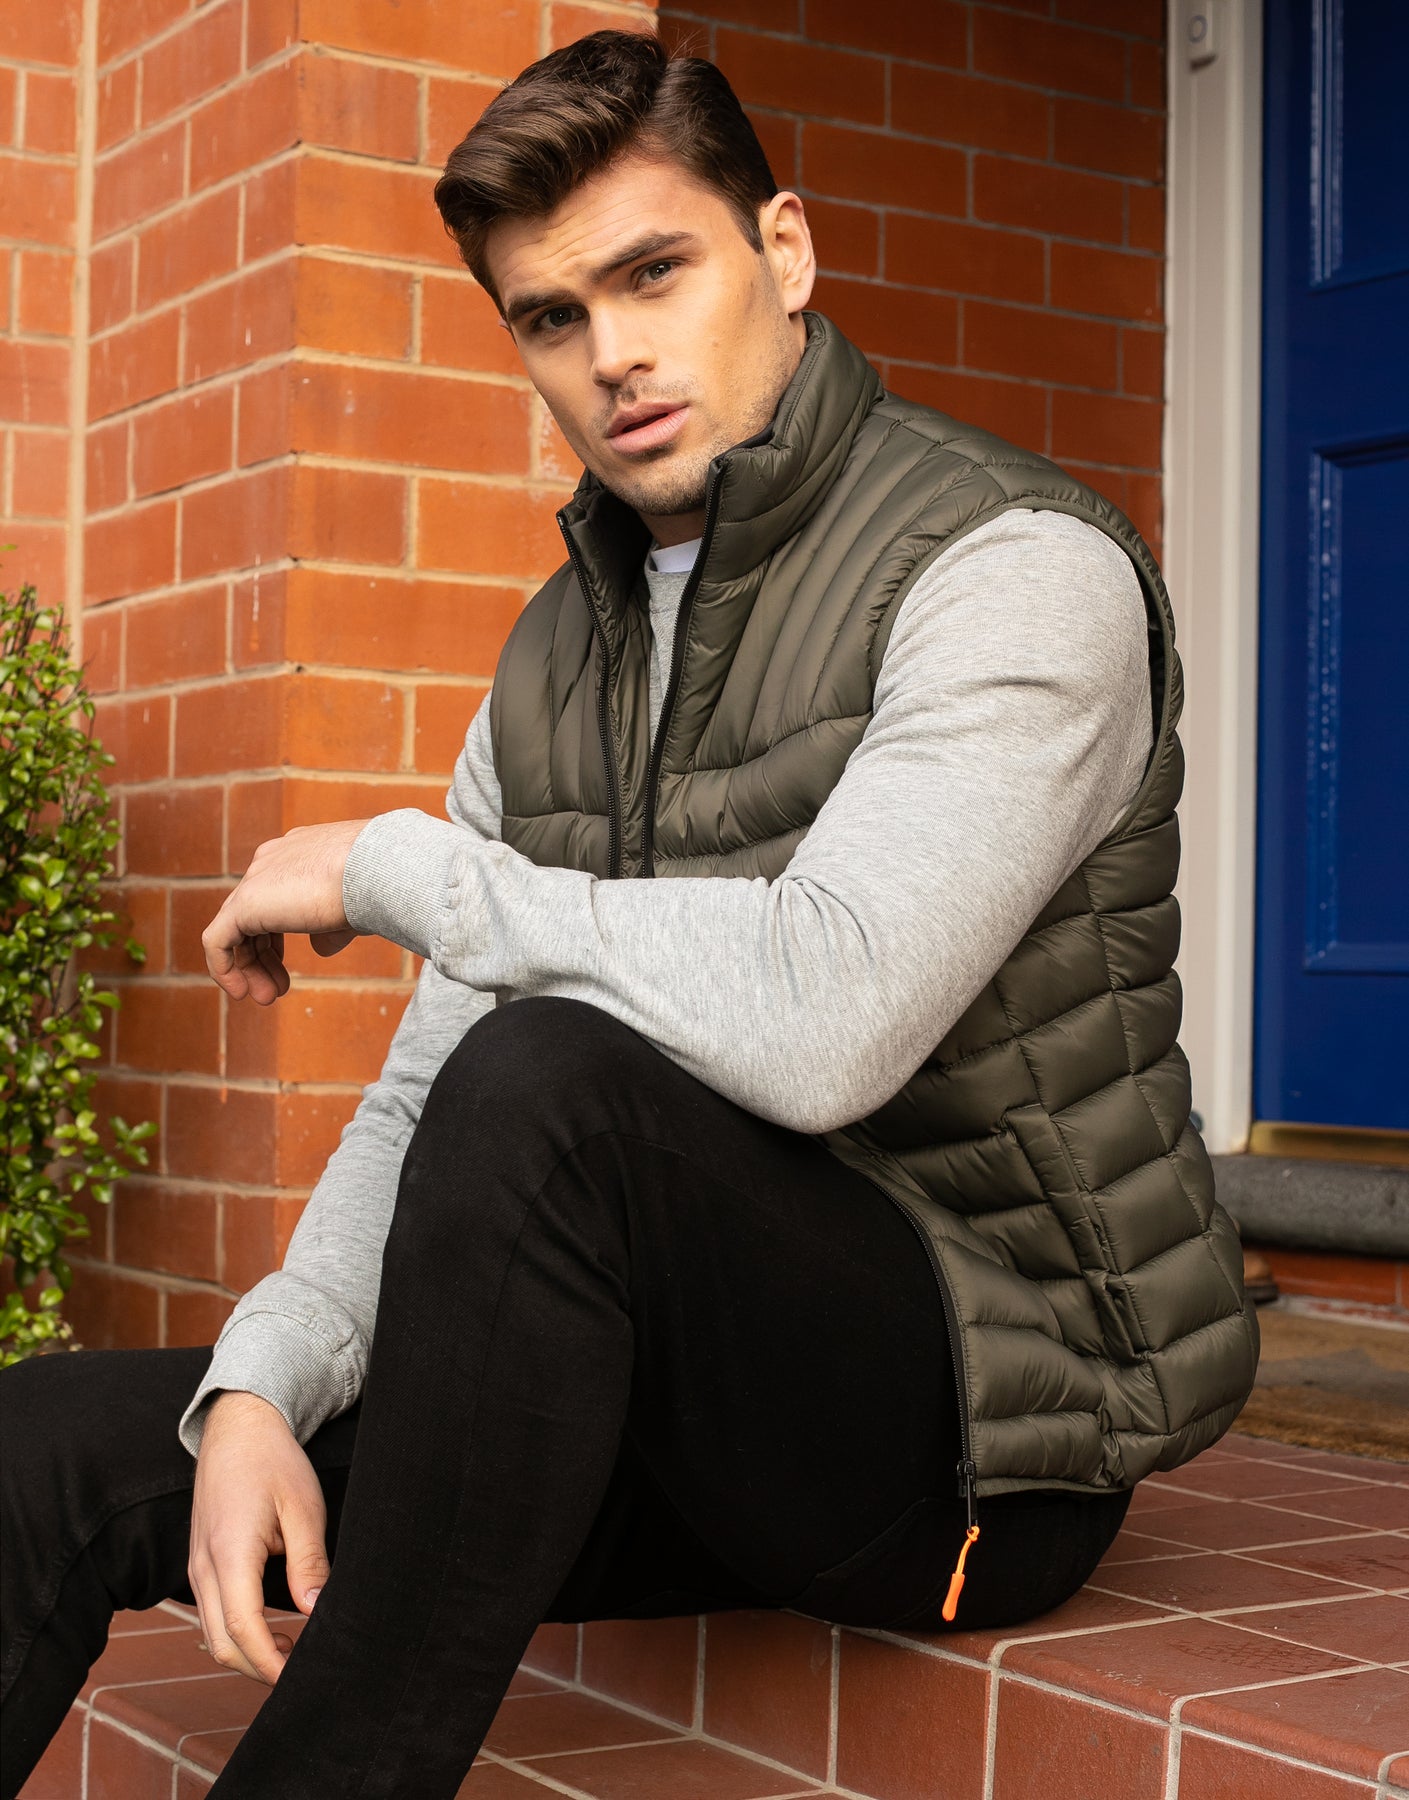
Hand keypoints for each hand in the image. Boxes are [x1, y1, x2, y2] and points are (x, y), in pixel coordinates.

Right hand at [189, 1391, 331, 1685]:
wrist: (237, 1427)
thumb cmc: (273, 1462)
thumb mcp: (303, 1507)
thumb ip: (309, 1561)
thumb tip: (315, 1612)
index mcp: (228, 1553)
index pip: (243, 1629)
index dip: (271, 1662)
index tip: (300, 1677)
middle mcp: (203, 1567)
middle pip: (223, 1644)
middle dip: (259, 1667)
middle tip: (302, 1670)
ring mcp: (195, 1567)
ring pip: (212, 1634)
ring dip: (247, 1653)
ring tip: (291, 1653)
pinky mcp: (199, 1564)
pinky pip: (210, 1614)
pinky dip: (235, 1634)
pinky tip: (269, 1630)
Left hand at [203, 820, 369, 1004]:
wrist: (376, 870)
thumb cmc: (375, 886)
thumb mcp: (350, 910)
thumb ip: (329, 929)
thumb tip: (320, 949)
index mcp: (294, 855)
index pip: (273, 900)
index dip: (274, 940)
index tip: (286, 971)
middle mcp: (271, 862)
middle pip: (252, 918)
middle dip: (262, 959)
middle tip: (276, 992)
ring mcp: (255, 880)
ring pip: (235, 930)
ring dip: (248, 969)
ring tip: (266, 998)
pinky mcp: (244, 903)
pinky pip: (217, 940)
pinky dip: (224, 968)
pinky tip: (240, 991)